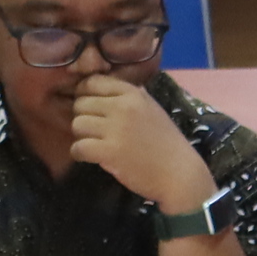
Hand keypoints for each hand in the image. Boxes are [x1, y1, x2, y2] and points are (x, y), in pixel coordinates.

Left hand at [66, 72, 215, 214]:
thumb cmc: (165, 142)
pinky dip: (79, 153)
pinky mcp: (110, 152)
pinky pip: (78, 147)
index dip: (85, 95)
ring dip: (81, 136)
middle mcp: (123, 106)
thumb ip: (129, 96)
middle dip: (83, 117)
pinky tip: (90, 157)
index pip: (92, 82)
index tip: (90, 108)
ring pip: (77, 124)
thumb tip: (104, 85)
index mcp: (132, 93)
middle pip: (80, 103)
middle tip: (93, 130)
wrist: (179, 173)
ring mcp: (116, 128)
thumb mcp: (151, 108)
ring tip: (93, 144)